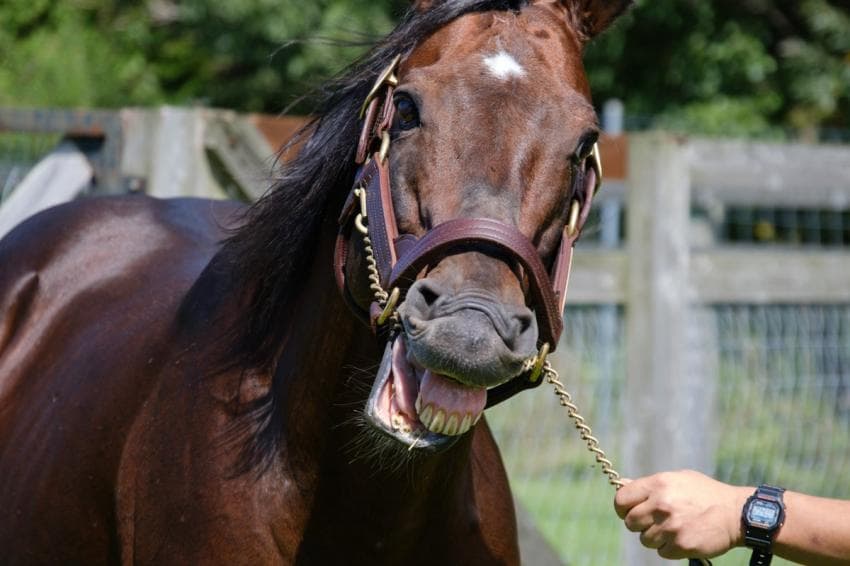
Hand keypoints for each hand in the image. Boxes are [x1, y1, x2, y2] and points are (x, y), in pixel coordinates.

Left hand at [614, 470, 750, 559]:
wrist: (737, 513)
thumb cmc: (705, 494)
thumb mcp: (678, 479)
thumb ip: (649, 484)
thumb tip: (621, 484)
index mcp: (658, 484)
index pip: (621, 500)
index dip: (623, 508)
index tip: (630, 512)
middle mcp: (661, 504)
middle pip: (630, 522)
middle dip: (640, 524)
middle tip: (656, 522)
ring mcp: (671, 526)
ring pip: (645, 540)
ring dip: (657, 538)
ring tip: (675, 528)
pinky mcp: (681, 545)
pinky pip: (662, 552)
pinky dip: (670, 548)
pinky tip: (684, 537)